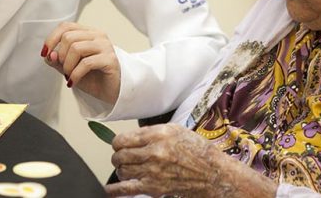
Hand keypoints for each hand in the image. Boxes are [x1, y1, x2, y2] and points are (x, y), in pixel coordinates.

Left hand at [42, 22, 120, 103]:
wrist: (112, 91)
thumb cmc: (92, 77)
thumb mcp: (69, 68)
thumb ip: (57, 60)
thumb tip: (49, 54)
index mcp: (88, 33)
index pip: (66, 26)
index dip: (52, 38)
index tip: (45, 53)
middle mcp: (98, 36)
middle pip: (69, 37)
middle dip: (60, 56)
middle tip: (64, 70)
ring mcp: (105, 46)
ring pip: (76, 48)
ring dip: (67, 66)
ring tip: (69, 76)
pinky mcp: (110, 59)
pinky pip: (86, 63)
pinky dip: (75, 74)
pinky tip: (73, 82)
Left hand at [107, 124, 277, 197]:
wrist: (211, 172)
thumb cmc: (196, 150)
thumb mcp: (175, 130)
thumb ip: (152, 132)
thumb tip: (132, 137)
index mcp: (158, 134)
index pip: (124, 139)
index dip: (118, 143)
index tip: (119, 145)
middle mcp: (154, 151)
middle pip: (120, 155)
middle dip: (117, 156)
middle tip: (121, 157)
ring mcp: (153, 171)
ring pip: (122, 170)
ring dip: (121, 169)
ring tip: (127, 168)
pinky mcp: (154, 187)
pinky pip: (127, 189)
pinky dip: (115, 190)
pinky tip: (110, 190)